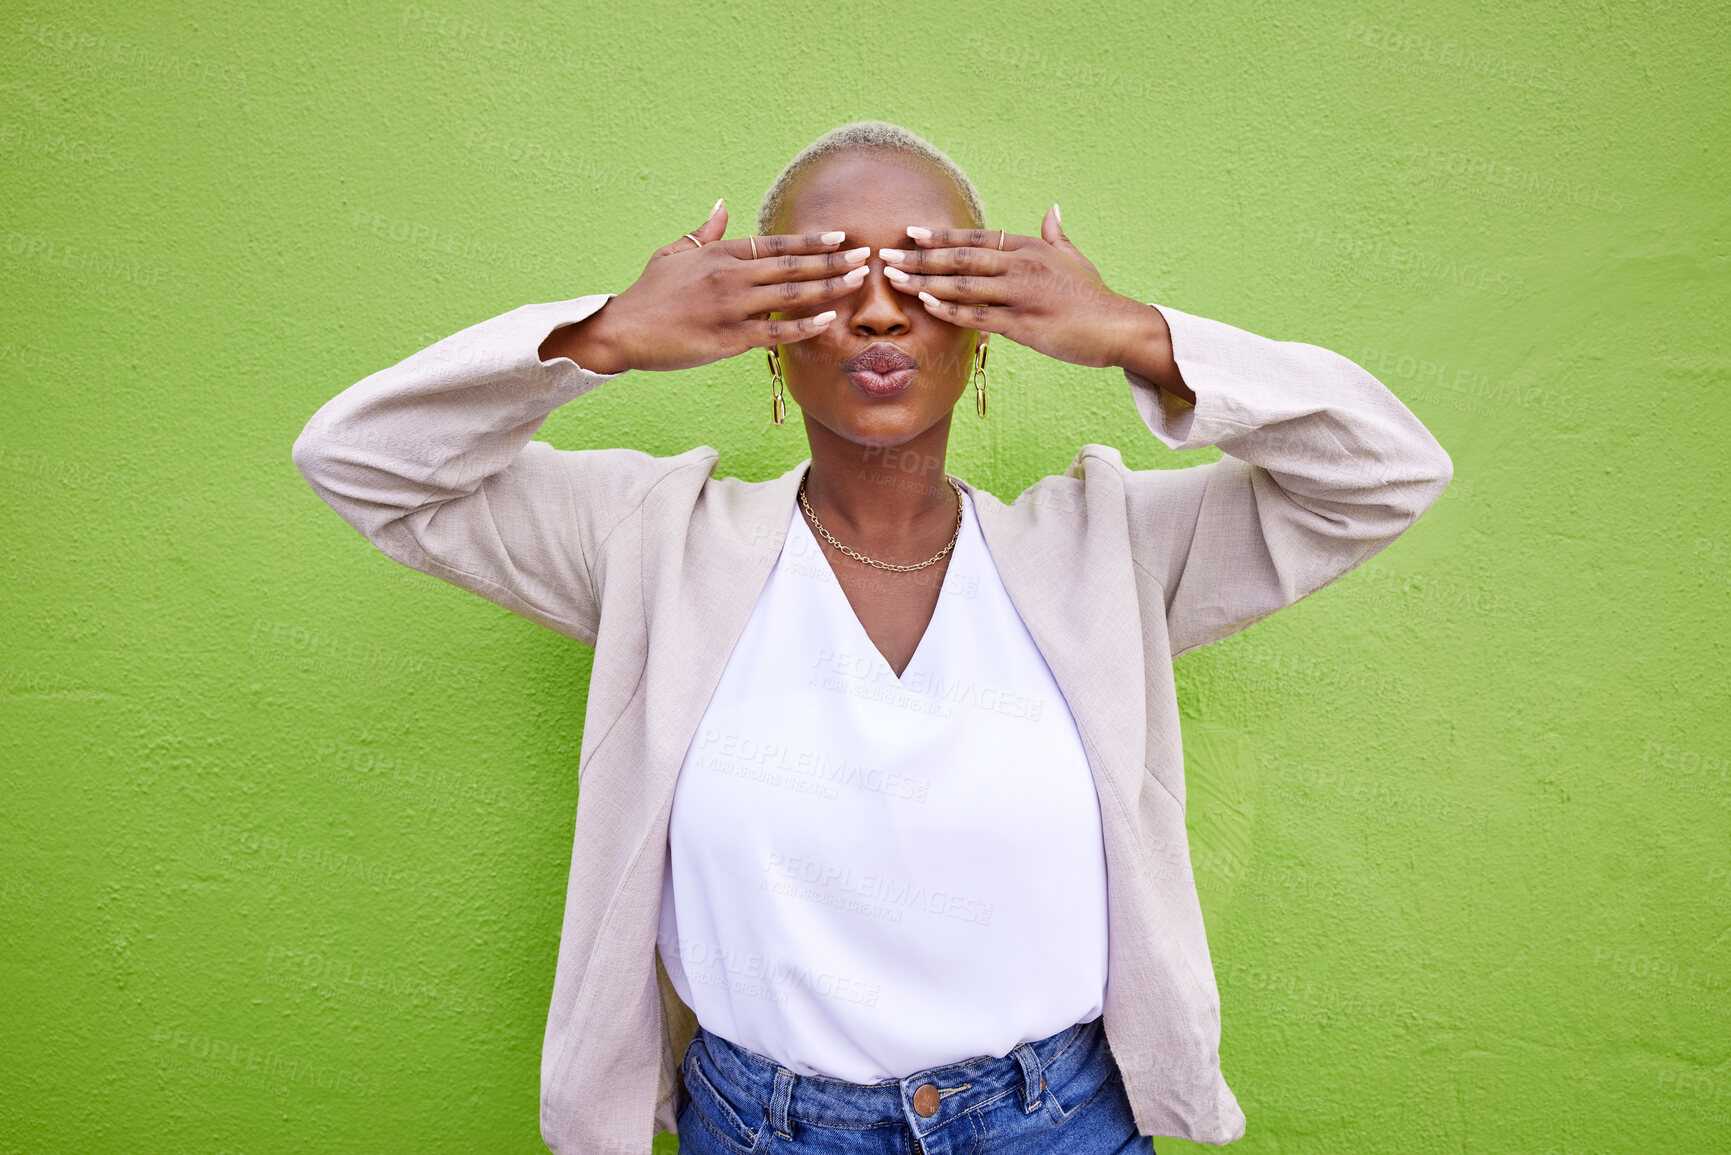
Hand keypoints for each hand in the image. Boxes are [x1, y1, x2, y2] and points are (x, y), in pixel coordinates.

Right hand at [545, 200, 871, 372]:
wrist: (622, 330)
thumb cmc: (647, 294)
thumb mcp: (672, 252)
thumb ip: (704, 231)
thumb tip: (723, 204)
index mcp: (719, 253)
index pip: (775, 244)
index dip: (810, 241)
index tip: (839, 237)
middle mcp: (729, 275)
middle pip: (791, 265)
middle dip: (831, 260)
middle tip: (864, 256)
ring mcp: (730, 307)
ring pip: (790, 294)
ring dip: (828, 286)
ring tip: (857, 281)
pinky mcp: (728, 339)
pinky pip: (775, 331)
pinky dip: (803, 326)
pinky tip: (828, 320)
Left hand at [880, 205, 1161, 371]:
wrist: (1118, 327)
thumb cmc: (1093, 296)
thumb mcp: (1074, 258)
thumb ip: (1056, 234)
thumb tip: (1052, 209)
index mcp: (1030, 248)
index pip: (976, 239)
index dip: (941, 236)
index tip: (911, 233)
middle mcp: (1023, 266)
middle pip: (962, 258)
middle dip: (921, 257)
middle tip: (888, 256)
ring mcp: (1023, 295)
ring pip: (964, 286)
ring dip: (926, 282)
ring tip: (896, 281)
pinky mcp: (1025, 325)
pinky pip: (979, 317)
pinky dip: (950, 310)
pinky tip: (927, 306)